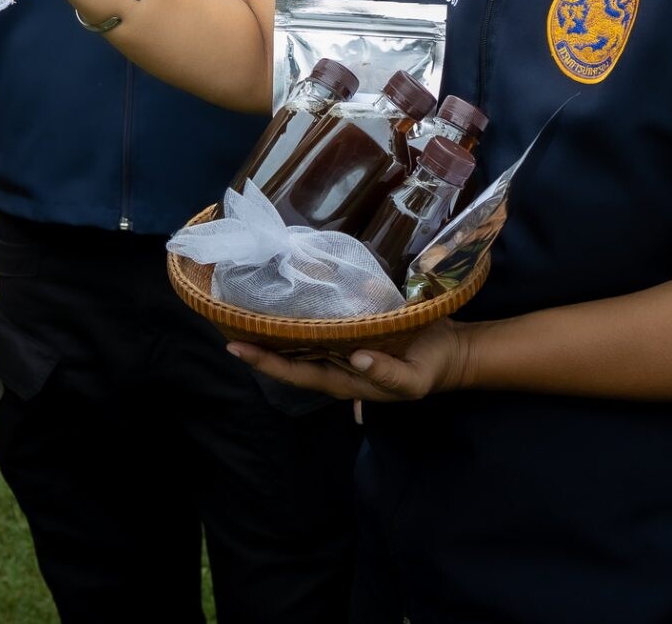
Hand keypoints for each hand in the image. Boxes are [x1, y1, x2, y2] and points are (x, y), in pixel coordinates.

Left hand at [225, 320, 471, 402]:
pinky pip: (315, 320)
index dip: (264, 362)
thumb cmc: (428, 367)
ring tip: (239, 304)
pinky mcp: (348, 325)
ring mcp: (338, 345)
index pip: (294, 372)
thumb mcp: (413, 380)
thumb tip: (357, 359)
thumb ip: (387, 375)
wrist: (449, 351)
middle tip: (222, 318)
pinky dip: (295, 310)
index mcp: (341, 380)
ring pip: (296, 338)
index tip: (234, 345)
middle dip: (256, 341)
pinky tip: (282, 290)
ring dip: (269, 325)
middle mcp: (332, 363)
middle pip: (286, 355)